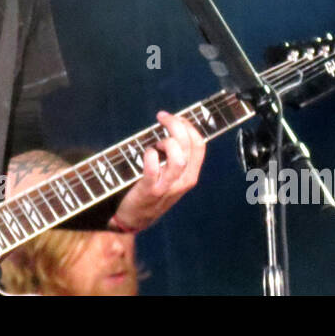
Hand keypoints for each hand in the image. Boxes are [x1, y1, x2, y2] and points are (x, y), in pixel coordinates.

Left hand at [113, 111, 204, 231]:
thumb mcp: (171, 177)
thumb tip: (172, 127)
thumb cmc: (152, 190)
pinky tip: (146, 153)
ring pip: (177, 160)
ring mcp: (167, 187)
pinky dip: (149, 156)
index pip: (200, 145)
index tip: (176, 117)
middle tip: (162, 117)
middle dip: (176, 126)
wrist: (135, 219)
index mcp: (190, 175)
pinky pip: (152, 170)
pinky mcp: (149, 191)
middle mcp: (182, 181)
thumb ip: (175, 156)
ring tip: (157, 142)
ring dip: (167, 143)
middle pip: (189, 147)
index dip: (188, 126)